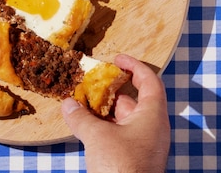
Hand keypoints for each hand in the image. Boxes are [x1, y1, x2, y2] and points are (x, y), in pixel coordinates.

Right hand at [62, 54, 170, 172]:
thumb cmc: (121, 167)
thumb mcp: (97, 138)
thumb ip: (82, 118)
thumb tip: (68, 105)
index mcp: (152, 115)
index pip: (149, 81)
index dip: (134, 66)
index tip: (117, 58)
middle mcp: (153, 128)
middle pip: (134, 100)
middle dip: (112, 90)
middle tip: (91, 83)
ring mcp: (145, 146)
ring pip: (125, 120)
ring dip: (105, 111)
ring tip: (82, 104)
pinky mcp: (135, 160)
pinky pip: (121, 136)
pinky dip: (106, 129)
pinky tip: (87, 128)